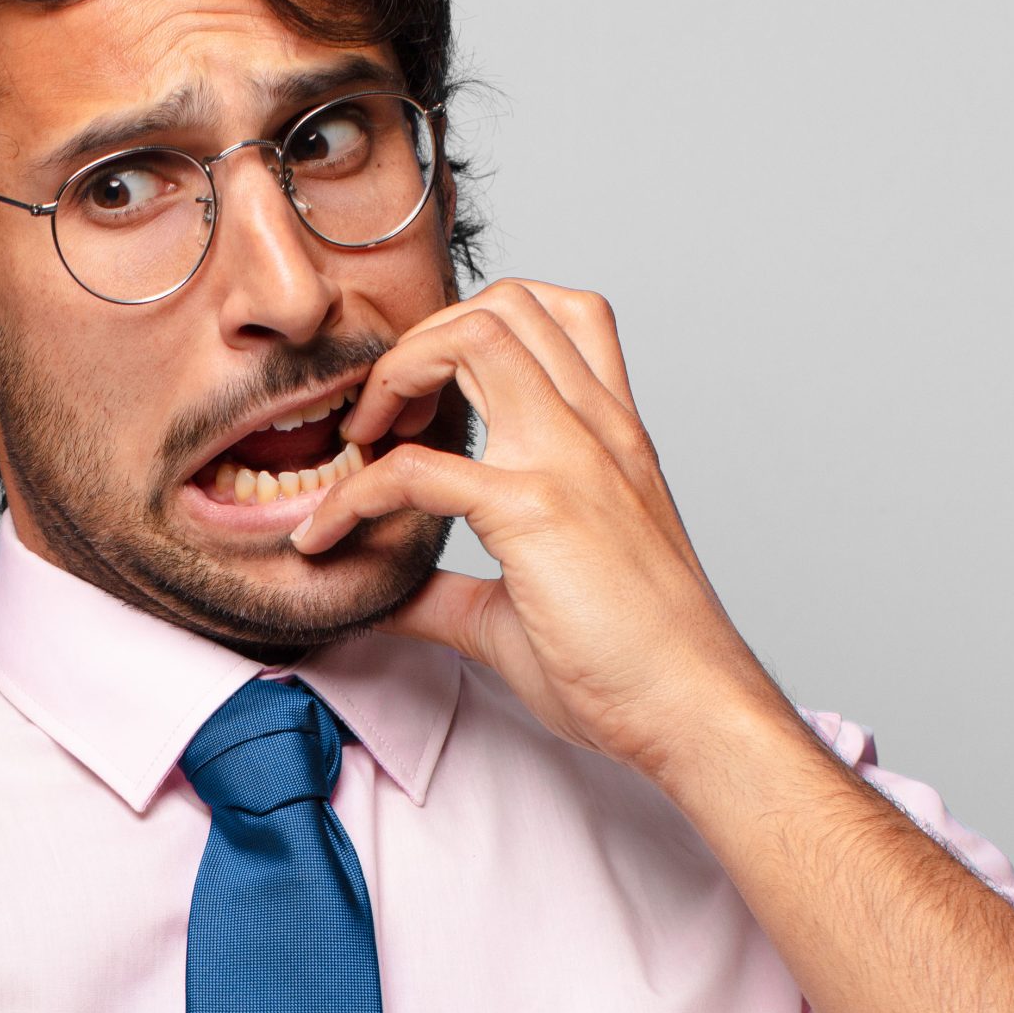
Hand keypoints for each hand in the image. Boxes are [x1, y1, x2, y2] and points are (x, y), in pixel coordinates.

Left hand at [297, 280, 789, 785]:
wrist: (691, 709)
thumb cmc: (630, 663)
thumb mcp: (520, 610)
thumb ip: (449, 591)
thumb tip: (383, 594)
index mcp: (608, 435)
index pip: (550, 317)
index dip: (462, 341)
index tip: (410, 414)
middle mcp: (596, 427)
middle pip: (506, 303)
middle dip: (420, 342)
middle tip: (379, 419)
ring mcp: (570, 459)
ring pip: (475, 336)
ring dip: (397, 375)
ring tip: (361, 442)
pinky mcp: (535, 511)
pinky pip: (416, 469)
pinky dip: (353, 494)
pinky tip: (322, 536)